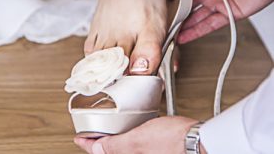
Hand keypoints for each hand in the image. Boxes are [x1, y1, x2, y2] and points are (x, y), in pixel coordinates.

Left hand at [74, 116, 206, 153]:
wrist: (197, 139)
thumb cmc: (173, 141)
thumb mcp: (139, 140)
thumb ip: (117, 145)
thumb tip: (97, 149)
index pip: (101, 153)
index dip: (87, 144)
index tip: (78, 137)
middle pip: (112, 151)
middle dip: (99, 142)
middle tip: (91, 132)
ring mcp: (146, 153)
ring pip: (123, 147)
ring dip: (113, 137)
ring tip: (106, 127)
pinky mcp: (154, 148)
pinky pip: (134, 143)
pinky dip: (128, 134)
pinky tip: (129, 125)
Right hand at [167, 0, 273, 43]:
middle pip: (183, 3)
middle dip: (170, 11)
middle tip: (157, 19)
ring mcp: (215, 1)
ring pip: (193, 17)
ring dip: (181, 26)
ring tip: (166, 34)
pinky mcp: (227, 12)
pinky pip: (209, 25)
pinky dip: (196, 32)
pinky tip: (183, 37)